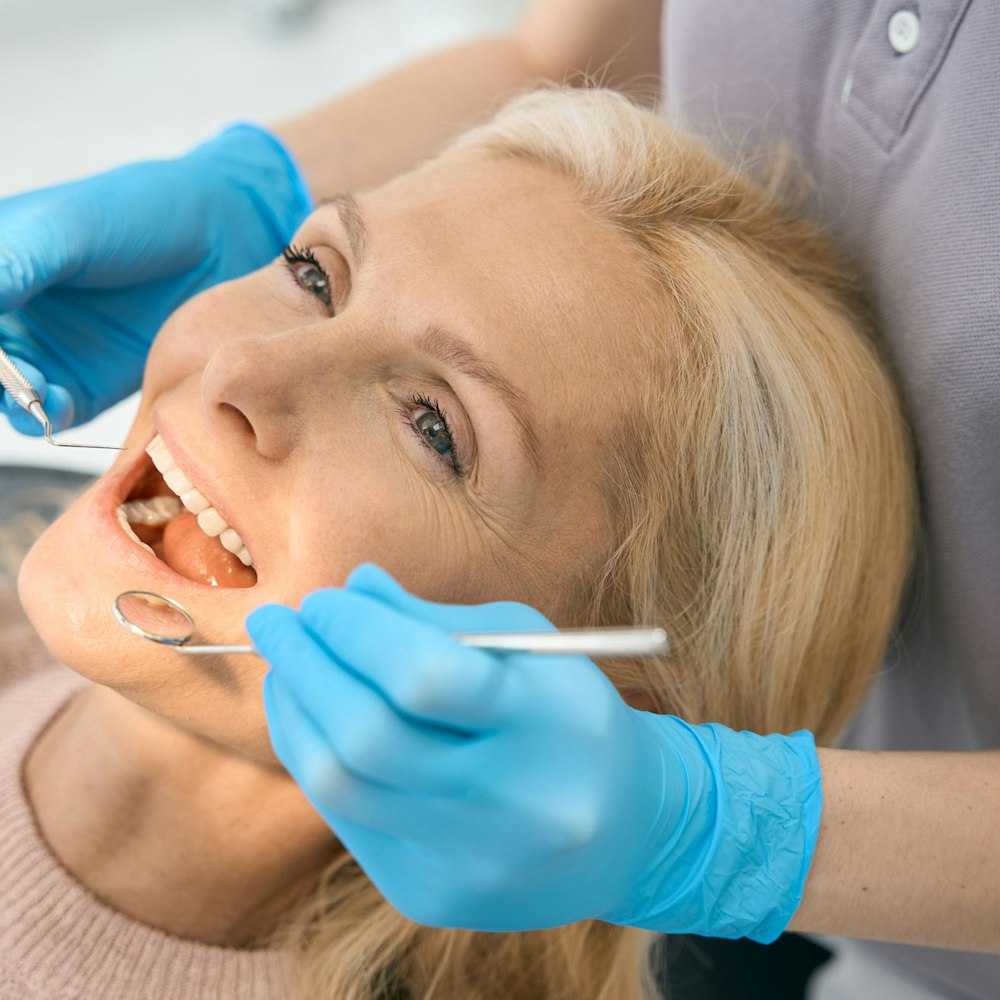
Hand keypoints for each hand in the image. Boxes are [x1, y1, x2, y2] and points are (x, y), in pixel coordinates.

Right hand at [0, 124, 310, 433]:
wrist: (218, 240)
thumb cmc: (141, 214)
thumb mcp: (70, 229)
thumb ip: (15, 263)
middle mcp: (11, 311)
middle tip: (7, 375)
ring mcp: (45, 352)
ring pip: (5, 393)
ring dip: (9, 398)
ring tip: (32, 389)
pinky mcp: (84, 386)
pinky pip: (49, 414)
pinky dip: (44, 415)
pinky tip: (56, 403)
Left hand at [247, 565, 822, 940]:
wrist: (626, 831)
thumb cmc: (571, 715)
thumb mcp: (529, 647)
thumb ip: (437, 621)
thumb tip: (351, 590)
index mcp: (550, 727)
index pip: (427, 677)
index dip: (357, 632)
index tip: (321, 600)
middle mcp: (513, 807)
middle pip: (368, 739)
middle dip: (305, 666)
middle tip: (276, 622)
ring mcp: (469, 863)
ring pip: (340, 786)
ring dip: (294, 712)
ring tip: (285, 667)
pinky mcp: (433, 897)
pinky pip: (348, 819)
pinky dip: (316, 757)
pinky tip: (312, 719)